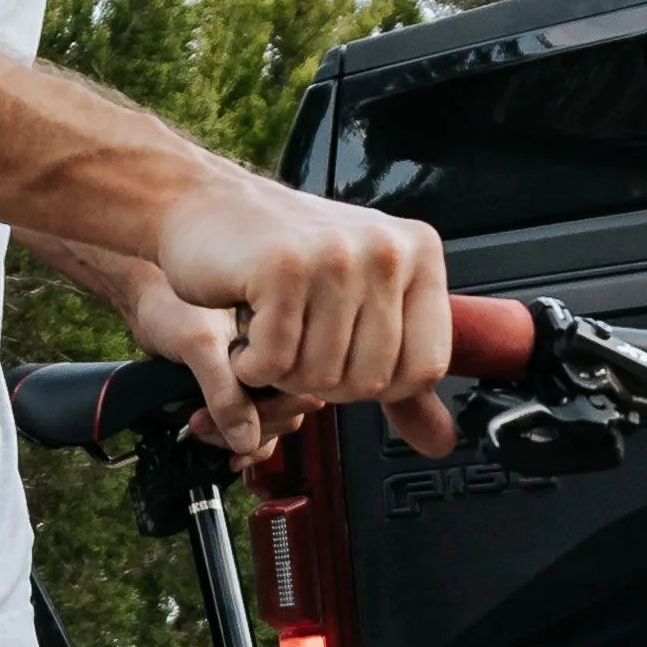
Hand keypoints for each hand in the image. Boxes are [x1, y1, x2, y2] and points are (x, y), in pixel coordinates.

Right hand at [140, 168, 460, 457]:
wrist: (205, 204)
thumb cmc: (284, 255)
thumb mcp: (362, 301)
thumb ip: (402, 372)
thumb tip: (441, 441)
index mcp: (419, 253)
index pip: (426, 368)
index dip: (379, 385)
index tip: (347, 360)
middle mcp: (387, 250)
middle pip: (370, 380)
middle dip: (323, 380)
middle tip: (298, 343)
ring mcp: (336, 256)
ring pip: (320, 376)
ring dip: (282, 373)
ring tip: (272, 330)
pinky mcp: (282, 268)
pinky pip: (274, 363)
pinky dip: (251, 365)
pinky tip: (248, 333)